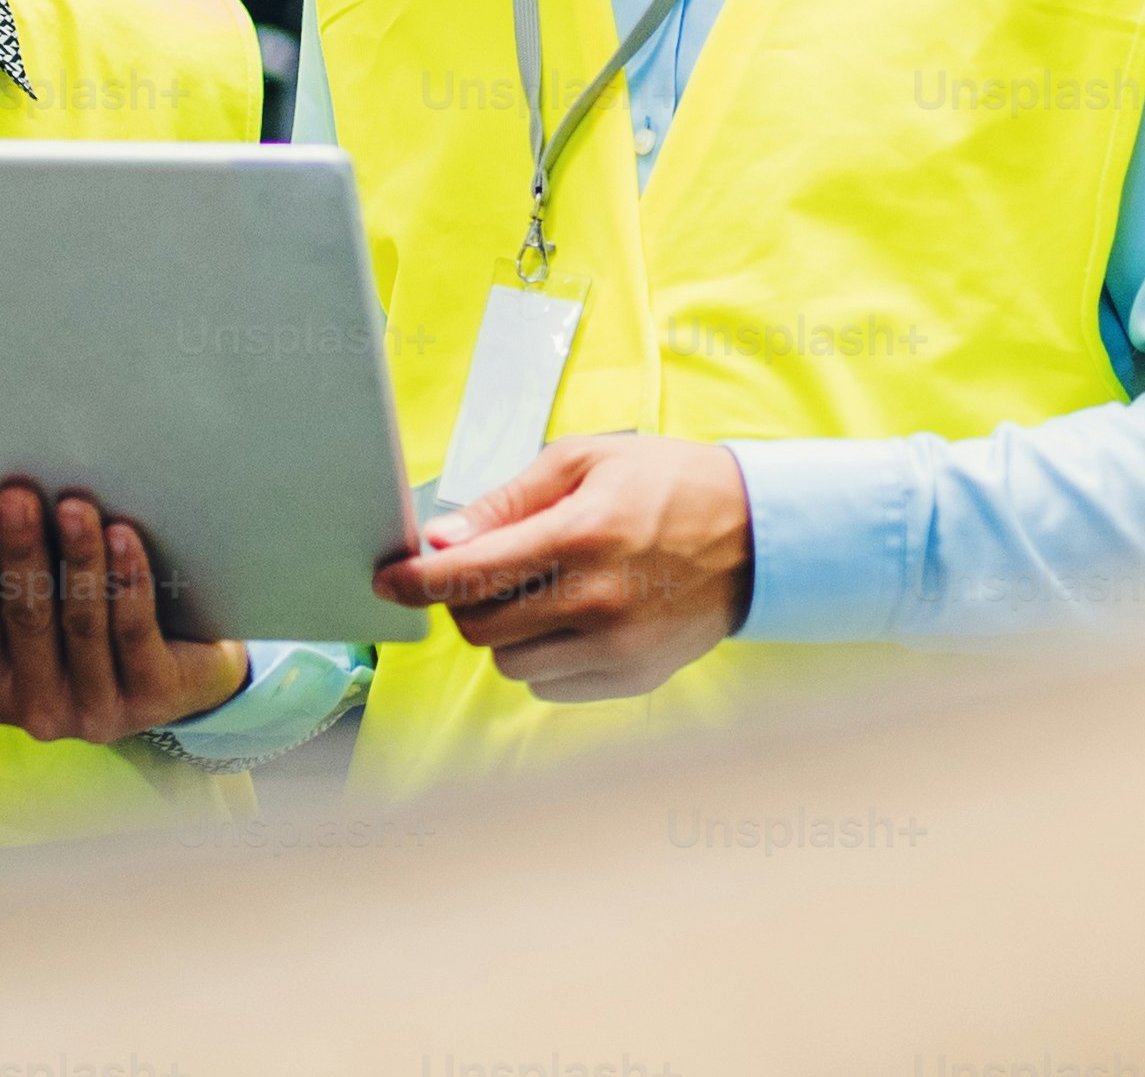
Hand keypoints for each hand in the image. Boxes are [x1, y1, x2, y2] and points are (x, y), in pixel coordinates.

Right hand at [0, 482, 252, 741]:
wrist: (187, 677)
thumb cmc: (94, 628)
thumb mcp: (39, 620)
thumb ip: (0, 587)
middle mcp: (38, 711)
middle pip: (26, 617)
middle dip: (20, 551)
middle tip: (16, 494)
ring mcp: (96, 711)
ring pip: (83, 622)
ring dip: (78, 558)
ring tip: (75, 505)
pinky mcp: (151, 698)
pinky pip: (134, 630)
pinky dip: (127, 581)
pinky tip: (123, 537)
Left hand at [371, 432, 752, 702]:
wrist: (756, 536)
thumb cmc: (665, 484)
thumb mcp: (586, 460)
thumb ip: (508, 501)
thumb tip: (441, 540)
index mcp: (581, 535)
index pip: (471, 573)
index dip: (417, 581)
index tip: (388, 581)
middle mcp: (595, 600)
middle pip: (480, 628)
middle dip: (466, 601)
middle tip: (486, 571)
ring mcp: (616, 648)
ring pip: (510, 664)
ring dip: (505, 632)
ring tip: (540, 592)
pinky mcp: (631, 679)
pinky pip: (549, 685)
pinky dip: (543, 656)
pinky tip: (572, 618)